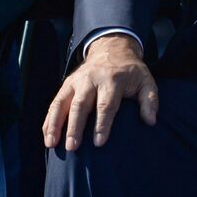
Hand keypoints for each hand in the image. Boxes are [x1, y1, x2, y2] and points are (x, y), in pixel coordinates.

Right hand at [43, 34, 157, 151]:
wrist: (113, 48)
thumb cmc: (131, 72)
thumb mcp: (146, 81)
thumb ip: (150, 101)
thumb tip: (150, 121)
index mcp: (112, 79)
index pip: (106, 104)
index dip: (102, 124)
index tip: (99, 143)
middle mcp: (91, 79)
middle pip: (80, 104)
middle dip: (75, 126)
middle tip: (72, 147)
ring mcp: (76, 81)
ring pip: (61, 103)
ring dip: (55, 123)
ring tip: (51, 144)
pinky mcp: (67, 84)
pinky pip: (55, 103)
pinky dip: (48, 119)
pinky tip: (46, 136)